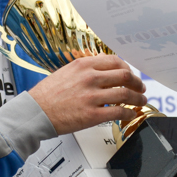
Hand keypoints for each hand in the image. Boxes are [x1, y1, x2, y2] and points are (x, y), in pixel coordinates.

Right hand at [29, 54, 146, 134]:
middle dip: (137, 82)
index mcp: (84, 65)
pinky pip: (119, 111)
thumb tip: (104, 69)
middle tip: (140, 88)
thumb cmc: (48, 94)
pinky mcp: (93, 115)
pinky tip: (129, 113)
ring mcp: (92, 96)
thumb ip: (86, 69)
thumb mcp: (66, 72)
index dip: (128, 68)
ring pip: (126, 94)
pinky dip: (128, 112)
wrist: (35, 112)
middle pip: (125, 75)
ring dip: (137, 98)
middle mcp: (90, 78)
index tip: (131, 74)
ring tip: (140, 101)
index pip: (115, 61)